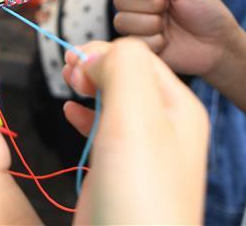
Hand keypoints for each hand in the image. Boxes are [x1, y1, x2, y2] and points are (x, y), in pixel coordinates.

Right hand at [62, 39, 208, 224]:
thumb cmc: (139, 194)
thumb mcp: (136, 114)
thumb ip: (123, 67)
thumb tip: (96, 54)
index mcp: (178, 107)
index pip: (139, 55)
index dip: (103, 51)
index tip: (72, 61)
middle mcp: (165, 127)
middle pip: (127, 75)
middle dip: (95, 65)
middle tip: (68, 72)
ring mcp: (142, 154)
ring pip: (113, 102)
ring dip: (88, 87)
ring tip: (67, 87)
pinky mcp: (119, 176)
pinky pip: (102, 131)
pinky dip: (83, 116)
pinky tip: (69, 113)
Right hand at [113, 0, 241, 76]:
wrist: (219, 46)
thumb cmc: (207, 12)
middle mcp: (140, 6)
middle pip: (119, 0)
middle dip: (147, 5)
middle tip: (168, 8)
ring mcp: (139, 28)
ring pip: (122, 21)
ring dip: (150, 24)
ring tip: (167, 27)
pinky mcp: (141, 48)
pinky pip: (132, 42)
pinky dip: (152, 42)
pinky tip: (166, 42)